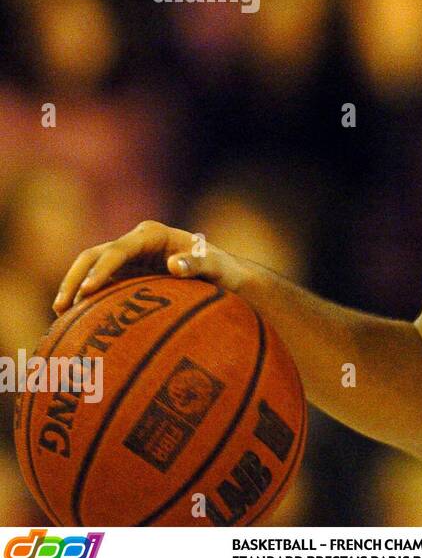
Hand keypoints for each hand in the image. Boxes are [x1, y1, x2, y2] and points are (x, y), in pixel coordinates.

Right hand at [53, 220, 249, 313]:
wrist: (224, 278)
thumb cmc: (224, 271)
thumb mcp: (218, 267)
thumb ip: (199, 263)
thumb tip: (174, 265)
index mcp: (153, 235)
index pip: (120, 249)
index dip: (102, 268)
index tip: (89, 290)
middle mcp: (135, 242)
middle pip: (94, 255)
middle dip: (76, 277)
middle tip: (62, 306)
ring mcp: (127, 258)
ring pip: (90, 269)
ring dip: (73, 289)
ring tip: (60, 316)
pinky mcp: (125, 275)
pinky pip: (99, 285)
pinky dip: (85, 300)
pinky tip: (74, 323)